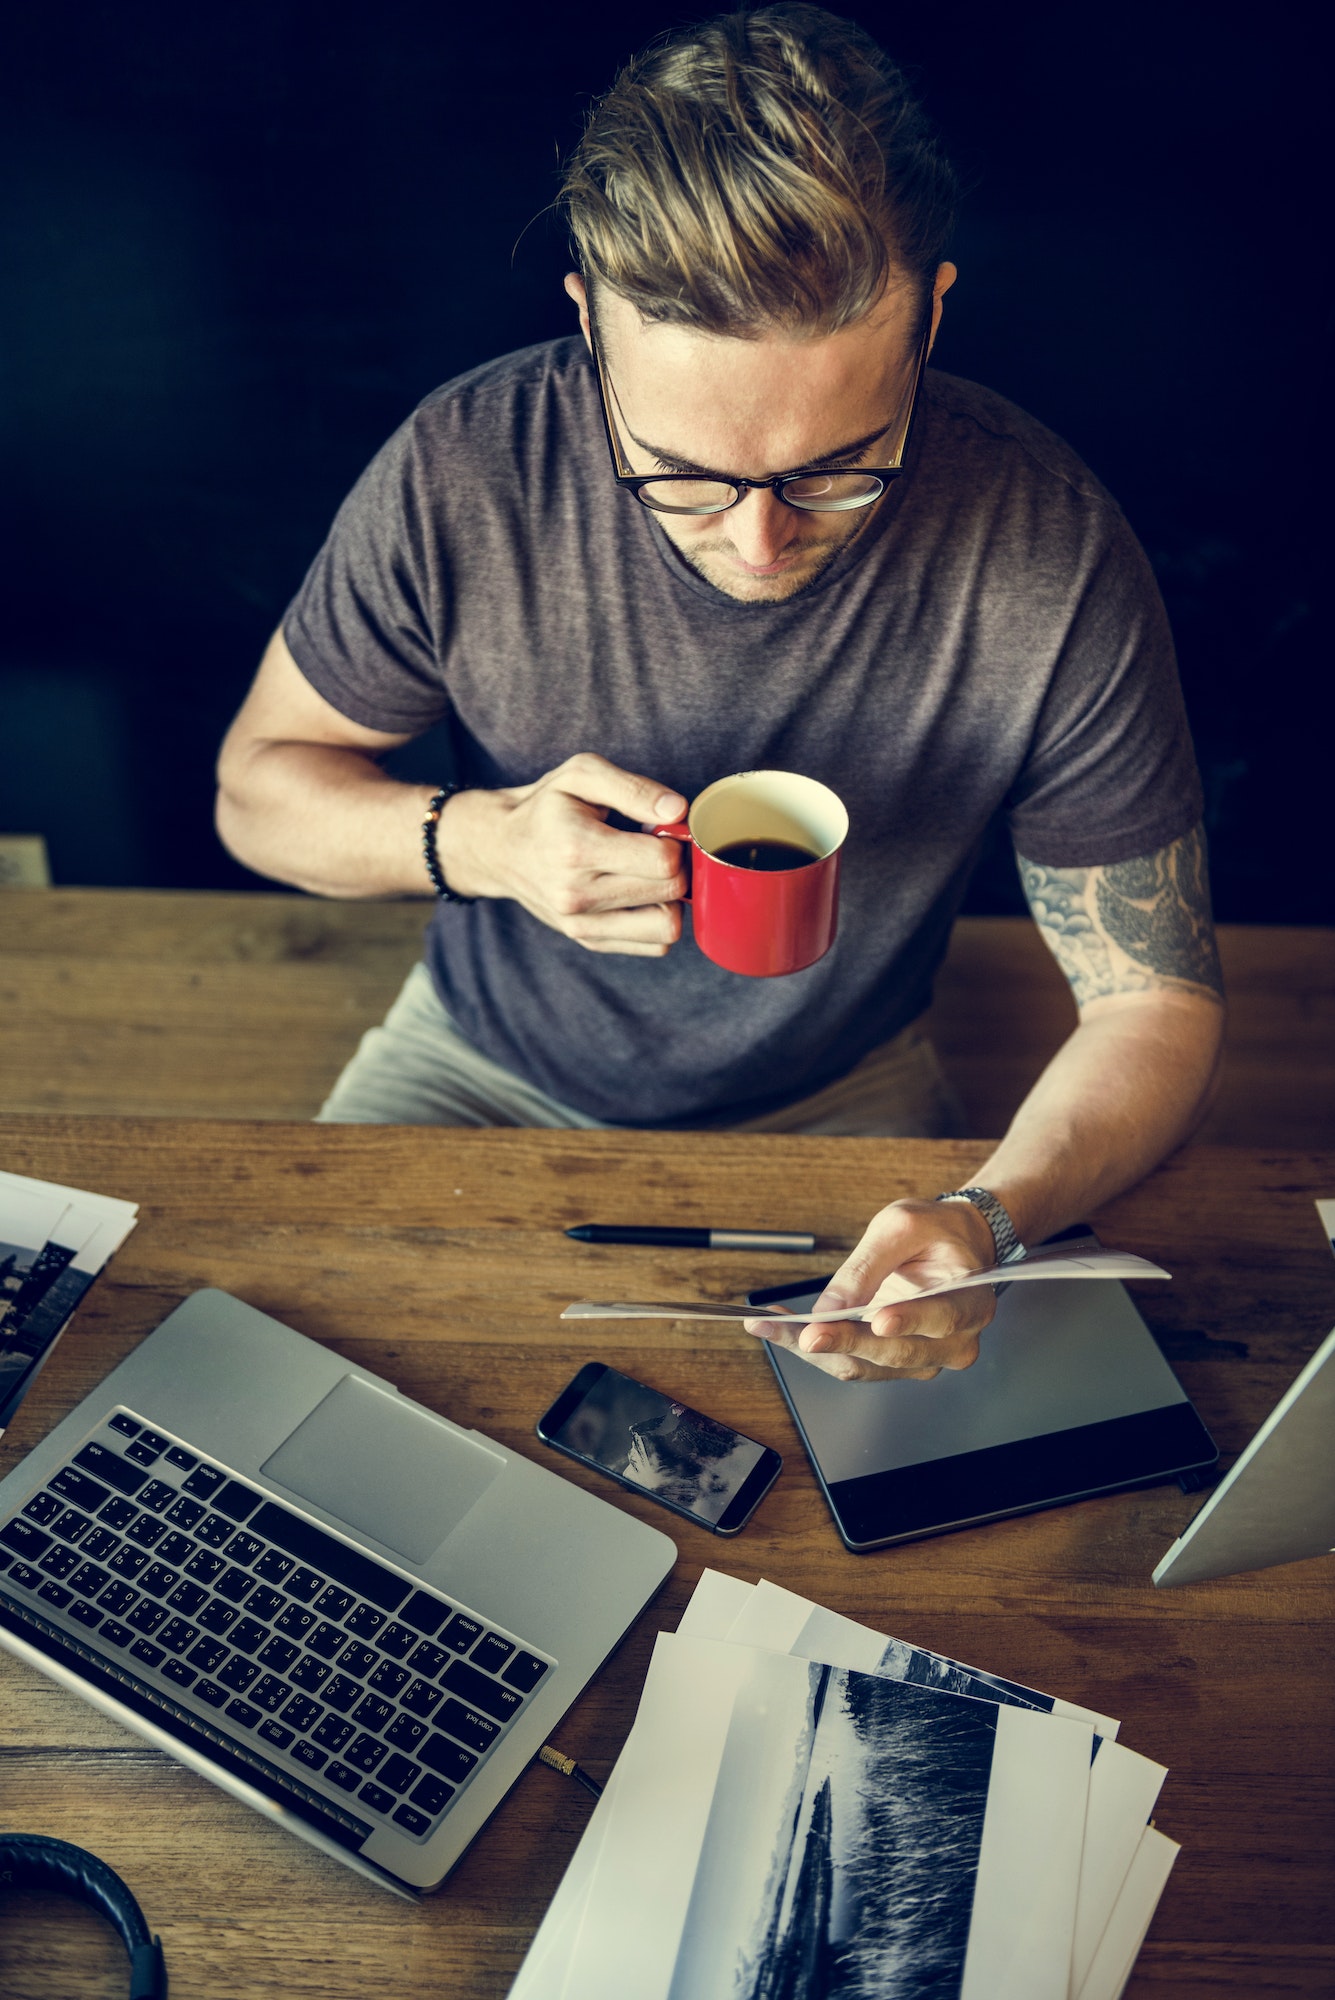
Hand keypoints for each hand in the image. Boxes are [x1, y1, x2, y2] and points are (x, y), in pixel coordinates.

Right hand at [438, 753, 688, 955]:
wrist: (500, 849)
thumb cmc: (546, 807)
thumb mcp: (582, 775)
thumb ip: (633, 788)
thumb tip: (678, 811)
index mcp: (576, 848)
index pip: (662, 861)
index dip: (674, 840)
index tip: (660, 828)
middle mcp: (576, 894)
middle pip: (670, 892)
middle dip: (676, 866)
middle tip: (657, 848)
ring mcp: (581, 924)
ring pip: (667, 928)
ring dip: (671, 899)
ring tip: (650, 874)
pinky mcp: (588, 941)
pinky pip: (654, 946)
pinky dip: (657, 919)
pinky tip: (639, 895)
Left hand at [744, 1197, 998, 1382]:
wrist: (951, 1245)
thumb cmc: (934, 1231)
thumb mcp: (902, 1226)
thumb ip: (868, 1266)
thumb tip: (832, 1308)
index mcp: (970, 1300)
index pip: (940, 1317)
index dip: (908, 1322)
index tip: (877, 1320)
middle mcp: (955, 1341)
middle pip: (895, 1352)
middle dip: (845, 1342)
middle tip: (804, 1332)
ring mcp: (927, 1358)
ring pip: (867, 1366)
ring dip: (817, 1350)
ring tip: (773, 1326)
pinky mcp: (897, 1364)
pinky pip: (854, 1364)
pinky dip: (818, 1350)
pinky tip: (784, 1331)